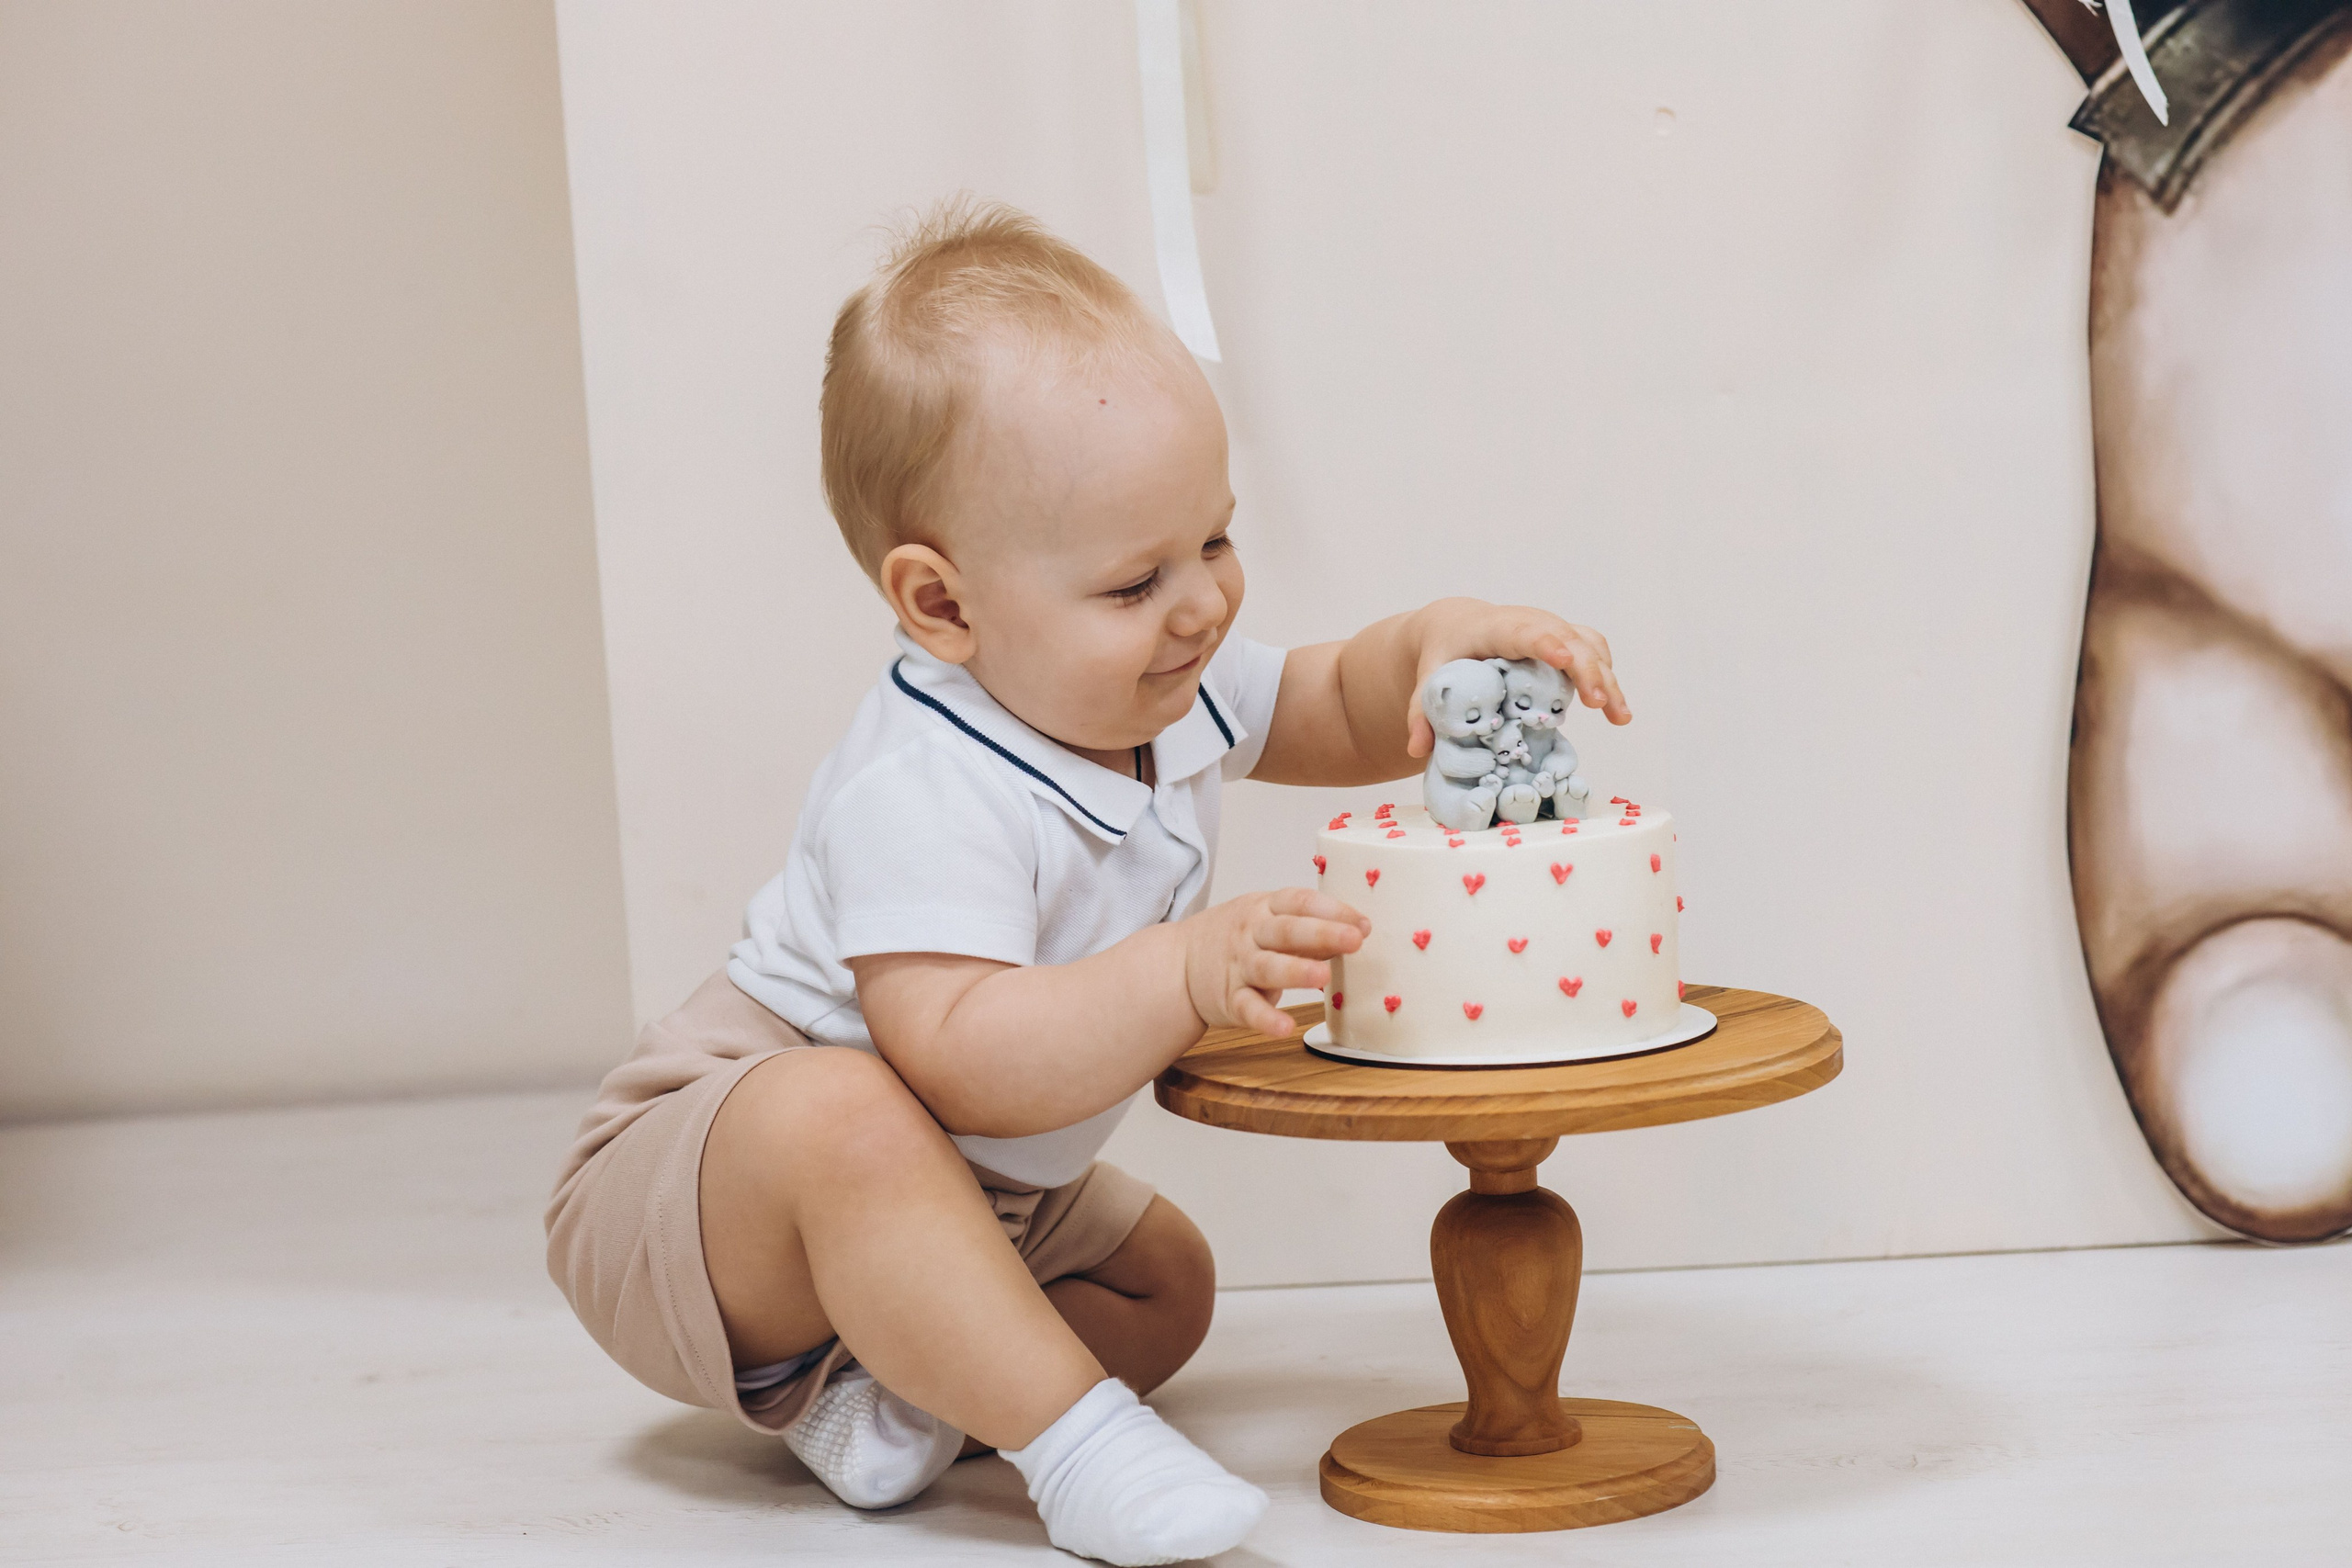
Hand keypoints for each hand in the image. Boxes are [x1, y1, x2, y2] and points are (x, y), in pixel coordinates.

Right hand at [1182, 887, 1368, 1037]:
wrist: (1177, 964)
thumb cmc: (1236, 938)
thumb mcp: (1265, 919)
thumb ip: (1306, 926)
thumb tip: (1357, 931)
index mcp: (1264, 908)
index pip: (1300, 902)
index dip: (1333, 910)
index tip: (1363, 923)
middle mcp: (1251, 934)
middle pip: (1287, 931)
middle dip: (1322, 934)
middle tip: (1354, 940)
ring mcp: (1238, 966)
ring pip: (1268, 967)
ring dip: (1296, 971)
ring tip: (1324, 976)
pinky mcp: (1229, 999)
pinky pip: (1248, 1008)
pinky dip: (1266, 1019)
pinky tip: (1285, 1027)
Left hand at [1404, 599, 1630, 757]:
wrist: (1457, 626)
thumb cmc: (1443, 654)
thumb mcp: (1428, 680)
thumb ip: (1421, 713)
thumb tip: (1416, 750)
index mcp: (1495, 628)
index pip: (1524, 632)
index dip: (1546, 645)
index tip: (1566, 660)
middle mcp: (1530, 622)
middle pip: (1568, 639)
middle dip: (1586, 671)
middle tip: (1600, 705)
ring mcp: (1552, 628)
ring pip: (1589, 645)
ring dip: (1606, 679)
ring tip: (1620, 718)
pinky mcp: (1566, 638)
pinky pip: (1593, 650)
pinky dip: (1606, 677)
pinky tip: (1615, 710)